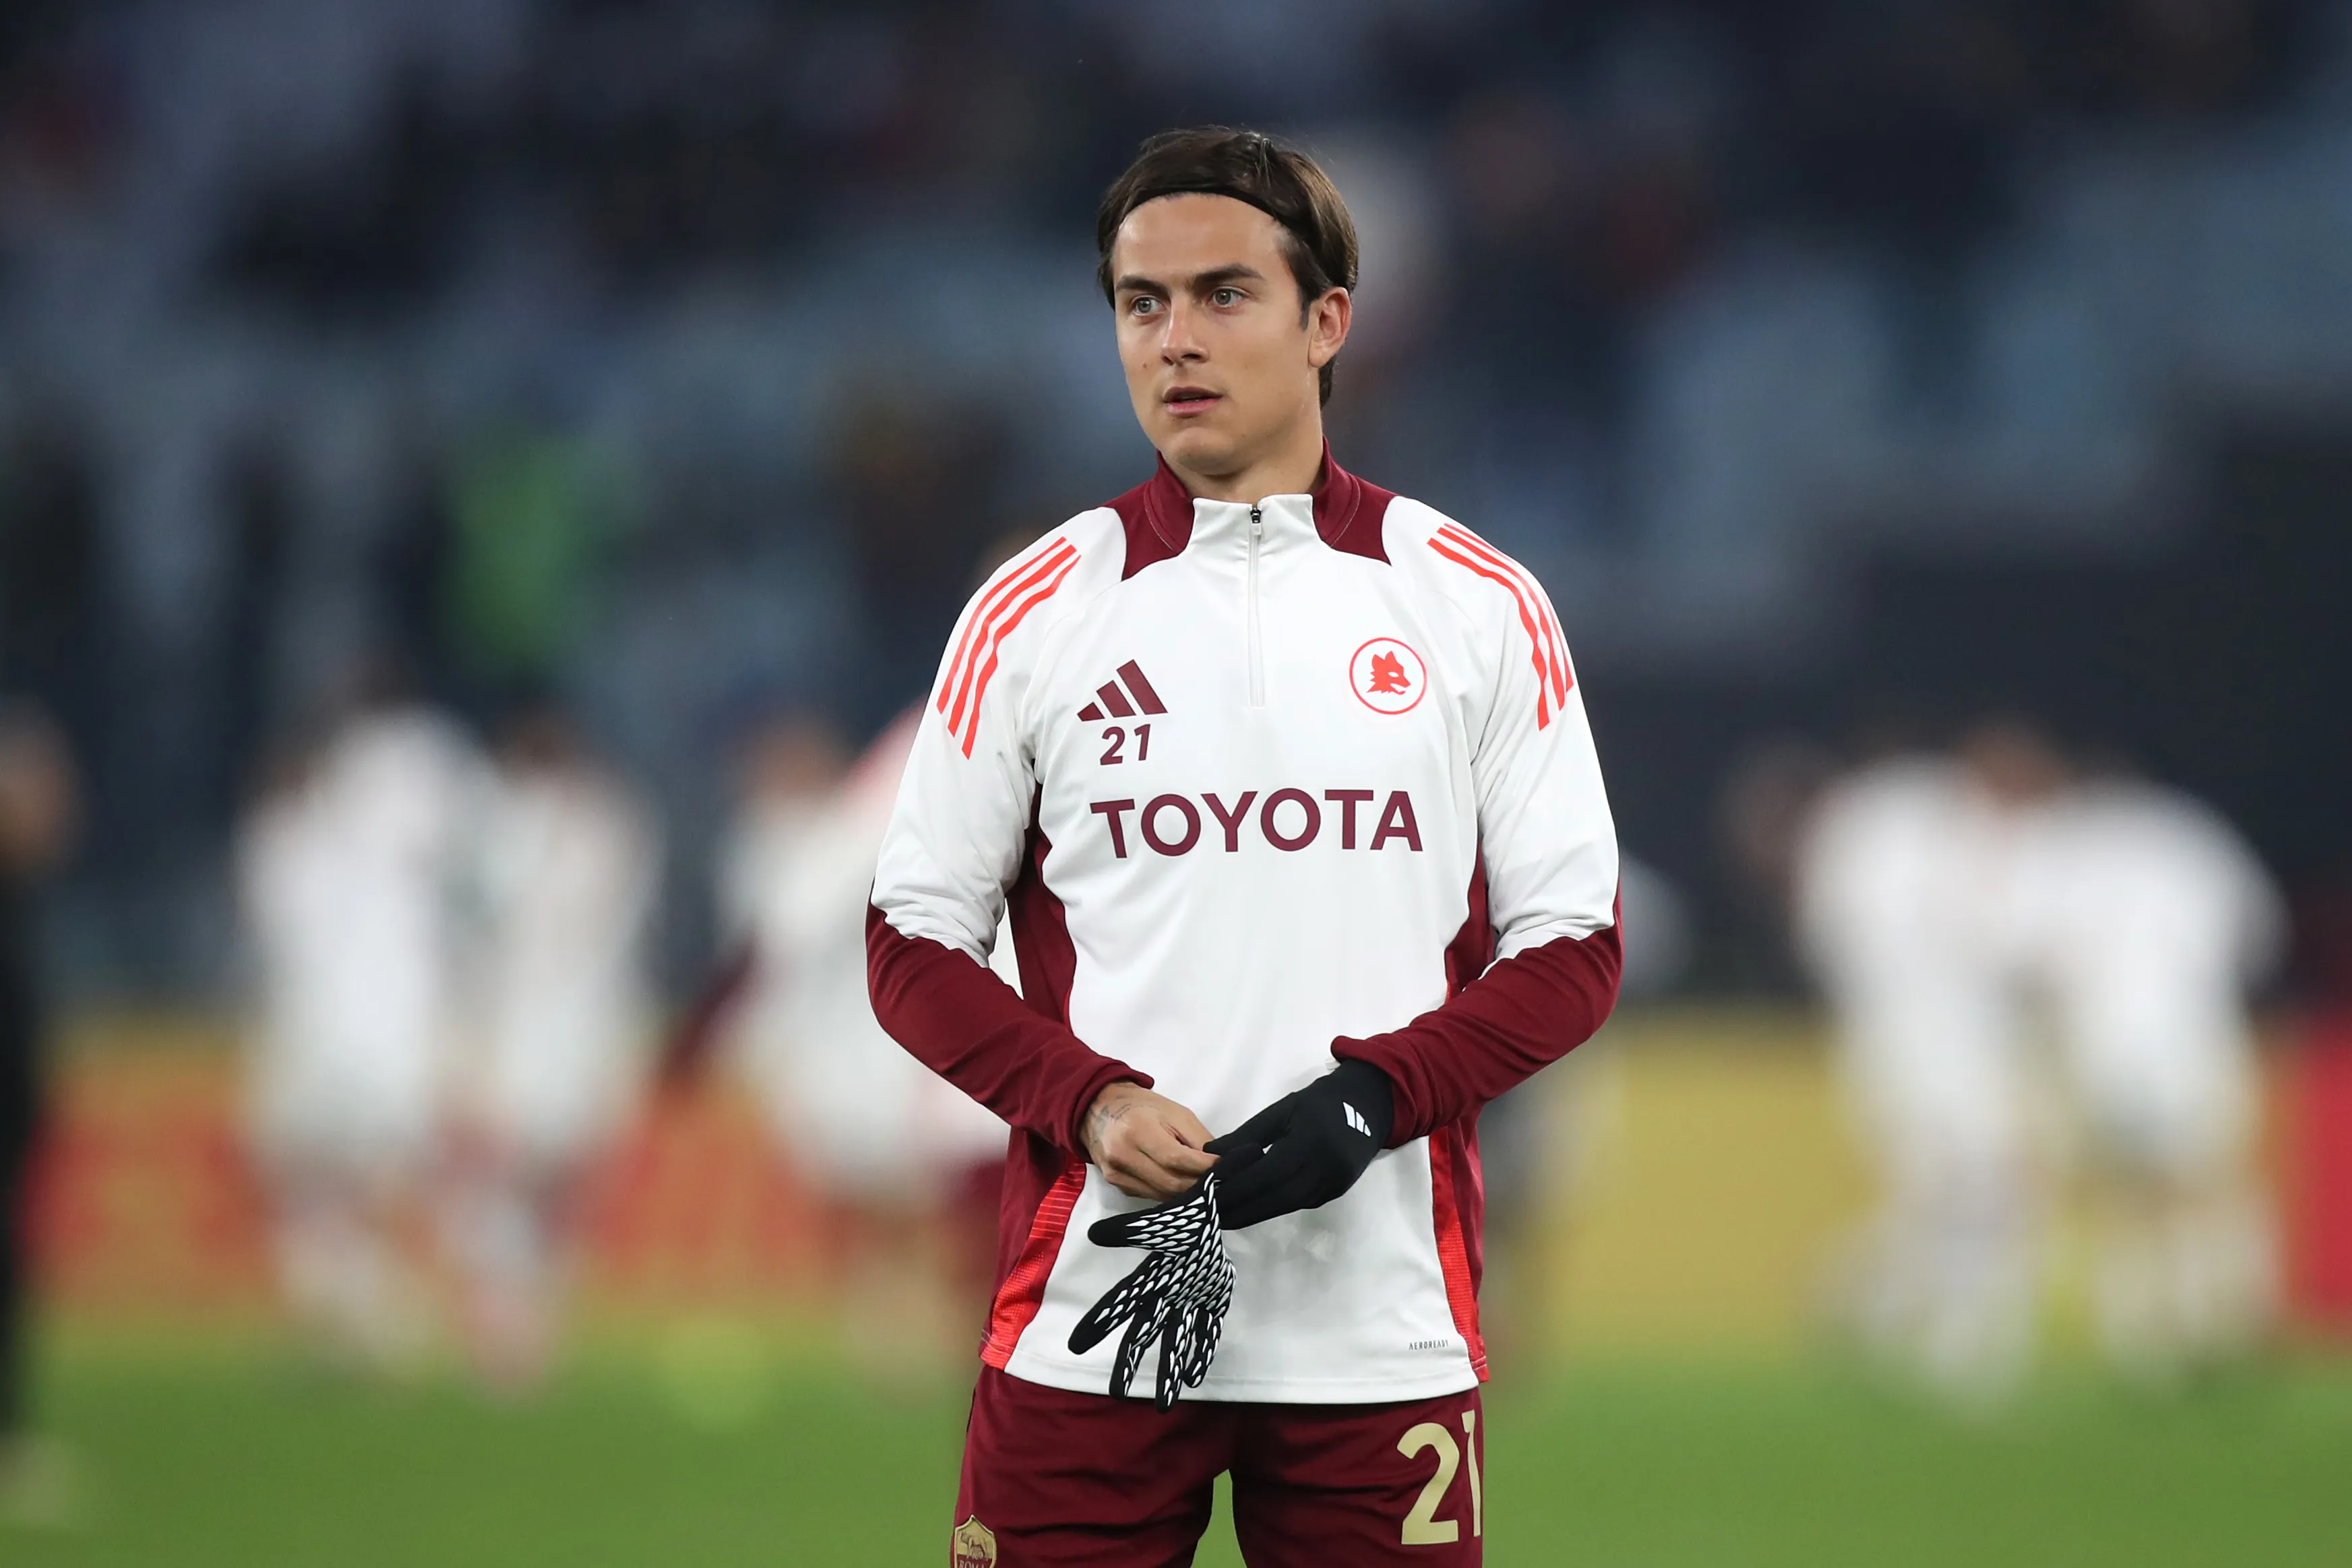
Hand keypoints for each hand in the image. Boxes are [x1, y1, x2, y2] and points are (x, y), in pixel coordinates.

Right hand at [1067, 1173, 1233, 1408]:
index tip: (1076, 1347)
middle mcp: (1166, 1296)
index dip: (1099, 1324)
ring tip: (1164, 1405)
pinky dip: (1201, 1354)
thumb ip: (1130, 1230)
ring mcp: (1190, 1302)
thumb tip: (1094, 1234)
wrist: (1214, 1215)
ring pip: (1177, 1341)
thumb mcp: (1158, 1225)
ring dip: (1170, 1370)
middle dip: (1130, 1362)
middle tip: (1117, 1392)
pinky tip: (1193, 1378)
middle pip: (1144, 1334)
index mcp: (1150, 1279)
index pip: (1120, 1305)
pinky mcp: (1213, 1303)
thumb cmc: (1183, 1218)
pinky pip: (1207, 1333)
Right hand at [1082, 1082, 1217, 1199]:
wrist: (1099, 1108)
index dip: (1202, 1167)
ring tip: (1202, 1184)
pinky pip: (1149, 1195)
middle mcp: (1123, 1155)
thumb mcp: (1176, 1113)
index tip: (1223, 1168)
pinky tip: (1180, 1184)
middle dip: (1198, 1185)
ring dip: (1185, 1193)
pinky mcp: (1115, 1184)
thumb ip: (1198, 1139)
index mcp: (1138, 1130)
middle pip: (1170, 1182)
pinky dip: (1169, 1193)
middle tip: (1217, 1181)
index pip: (1175, 1159)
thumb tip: (1218, 1164)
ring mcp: (1116, 1174)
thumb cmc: (1143, 1107)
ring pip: (1161, 1194)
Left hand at [1204, 1060, 1393, 1229]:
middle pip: (1277, 1199)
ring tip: (1226, 1217)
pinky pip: (1300, 1203)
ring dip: (1255, 1214)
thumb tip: (1210, 1156)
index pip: (1267, 1174)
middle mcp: (1325, 1167)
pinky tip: (1253, 1208)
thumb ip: (1247, 1134)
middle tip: (1210, 1216)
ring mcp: (1334, 1183)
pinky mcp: (1337, 1191)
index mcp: (1310, 1141)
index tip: (1208, 1197)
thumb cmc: (1320, 1102)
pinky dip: (1274, 1207)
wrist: (1368, 1105)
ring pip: (1288, 1206)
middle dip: (1242, 1211)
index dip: (1236, 1189)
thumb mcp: (1282, 1109)